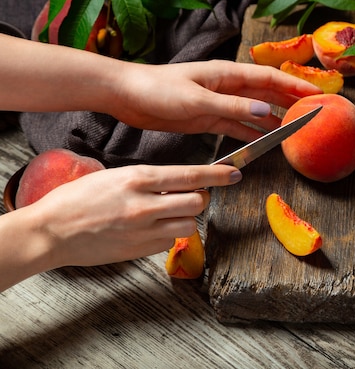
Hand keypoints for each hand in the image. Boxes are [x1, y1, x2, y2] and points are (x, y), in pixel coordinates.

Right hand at [21, 163, 240, 267]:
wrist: (51, 231)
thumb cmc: (77, 199)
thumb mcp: (115, 176)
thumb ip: (149, 180)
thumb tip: (179, 182)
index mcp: (138, 178)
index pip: (190, 175)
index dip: (218, 174)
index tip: (234, 173)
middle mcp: (145, 204)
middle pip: (198, 202)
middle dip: (202, 198)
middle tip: (193, 196)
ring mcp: (143, 230)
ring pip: (189, 224)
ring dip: (186, 217)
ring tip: (168, 213)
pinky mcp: (140, 250)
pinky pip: (170, 241)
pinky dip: (169, 234)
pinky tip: (151, 228)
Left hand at [112, 60, 322, 141]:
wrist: (128, 95)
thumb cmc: (158, 89)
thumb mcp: (196, 99)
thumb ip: (231, 107)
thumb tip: (264, 112)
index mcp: (227, 75)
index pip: (269, 80)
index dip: (295, 87)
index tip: (316, 95)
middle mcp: (227, 87)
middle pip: (266, 95)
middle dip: (290, 103)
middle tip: (313, 115)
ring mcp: (218, 104)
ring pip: (254, 113)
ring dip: (273, 121)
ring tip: (294, 132)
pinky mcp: (207, 119)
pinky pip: (236, 128)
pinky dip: (251, 135)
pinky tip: (264, 144)